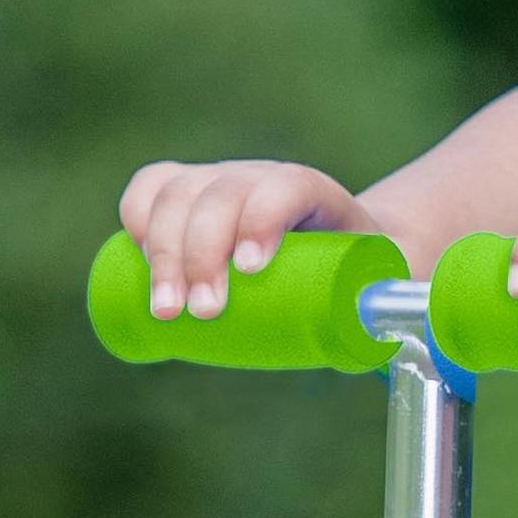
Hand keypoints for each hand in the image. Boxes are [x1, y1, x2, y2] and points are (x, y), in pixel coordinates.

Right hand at [115, 155, 370, 320]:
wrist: (335, 246)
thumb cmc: (353, 276)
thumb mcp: (375, 286)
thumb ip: (381, 309)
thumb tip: (376, 340)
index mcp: (313, 192)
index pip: (287, 187)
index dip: (263, 219)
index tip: (251, 272)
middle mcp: (259, 177)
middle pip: (222, 195)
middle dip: (203, 254)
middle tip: (204, 314)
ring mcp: (218, 180)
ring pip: (178, 193)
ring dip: (163, 252)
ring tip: (167, 312)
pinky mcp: (184, 193)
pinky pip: (149, 188)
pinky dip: (136, 218)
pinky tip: (135, 259)